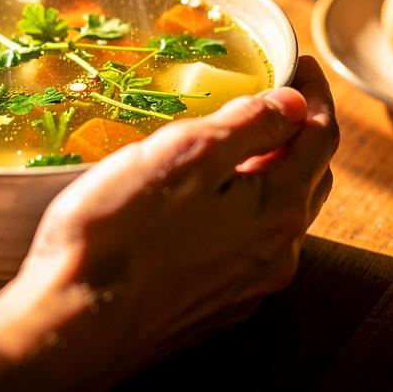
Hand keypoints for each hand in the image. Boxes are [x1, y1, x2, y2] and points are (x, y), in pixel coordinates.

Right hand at [0, 55, 337, 391]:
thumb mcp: (184, 154)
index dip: (314, 94)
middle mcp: (274, 254)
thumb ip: (248, 126)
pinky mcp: (210, 307)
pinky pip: (244, 249)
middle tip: (274, 99)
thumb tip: (293, 104)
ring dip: (271, 177)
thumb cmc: (118, 232)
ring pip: (278, 218)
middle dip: (298, 134)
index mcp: (277, 208)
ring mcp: (244, 286)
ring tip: (239, 148)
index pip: (321, 138)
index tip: (299, 65)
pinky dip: (242, 215)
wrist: (71, 326)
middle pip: (308, 179)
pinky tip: (208, 205)